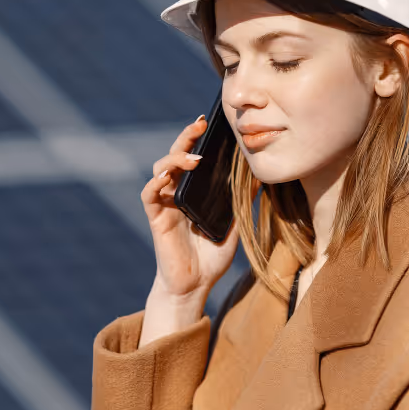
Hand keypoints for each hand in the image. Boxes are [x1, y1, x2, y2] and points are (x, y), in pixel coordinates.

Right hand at [139, 115, 240, 345]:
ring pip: (159, 169)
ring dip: (173, 159)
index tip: (209, 123)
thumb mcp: (234, 223)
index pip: (192, 157)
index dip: (197, 139)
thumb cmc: (212, 256)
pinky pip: (148, 195)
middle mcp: (177, 193)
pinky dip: (154, 183)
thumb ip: (241, 200)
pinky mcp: (156, 219)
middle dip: (185, 138)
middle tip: (200, 126)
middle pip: (174, 156)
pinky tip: (166, 177)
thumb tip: (259, 175)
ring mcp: (165, 204)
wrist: (196, 285)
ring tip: (192, 159)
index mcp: (194, 191)